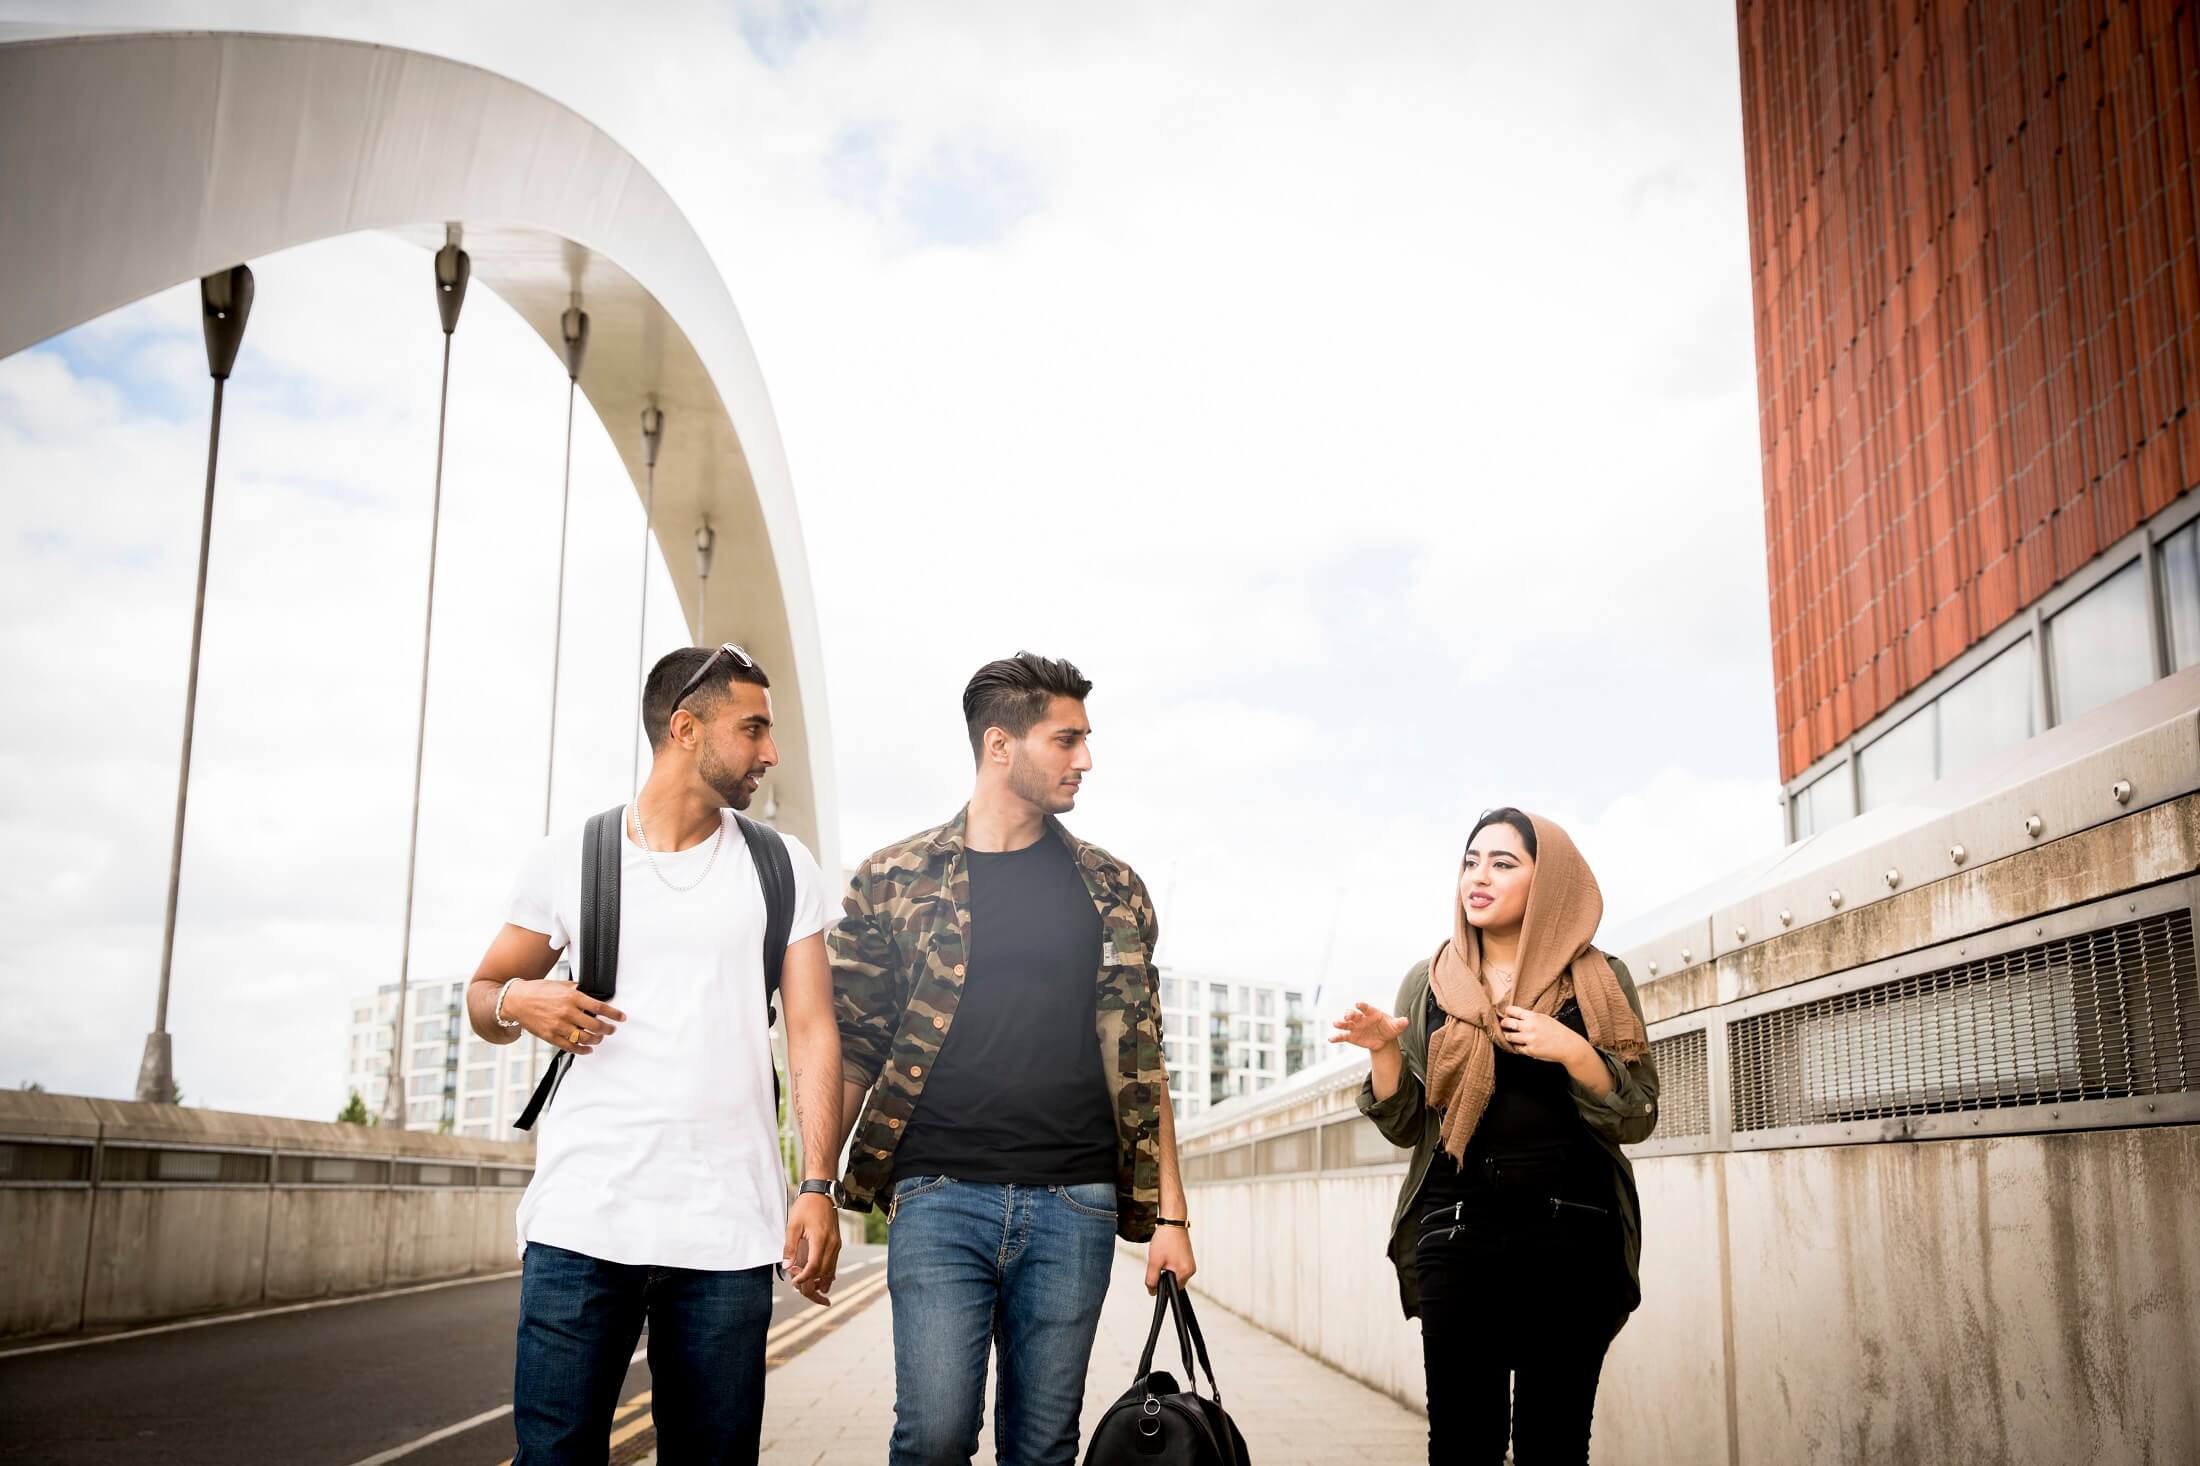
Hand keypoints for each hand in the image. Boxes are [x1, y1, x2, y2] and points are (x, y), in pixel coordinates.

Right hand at [509, 979, 624, 1056]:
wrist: (516, 1000)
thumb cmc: (538, 990)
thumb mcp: (561, 985)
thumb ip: (577, 990)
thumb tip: (592, 994)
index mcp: (572, 996)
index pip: (600, 1006)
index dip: (614, 1014)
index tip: (622, 1018)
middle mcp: (567, 1011)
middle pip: (595, 1025)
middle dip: (608, 1029)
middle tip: (611, 1029)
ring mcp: (558, 1026)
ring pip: (585, 1038)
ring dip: (597, 1040)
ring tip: (600, 1038)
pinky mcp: (551, 1037)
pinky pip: (571, 1047)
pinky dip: (583, 1050)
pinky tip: (588, 1049)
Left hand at [783, 1192, 840, 1306]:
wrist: (821, 1193)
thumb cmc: (806, 1207)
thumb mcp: (793, 1225)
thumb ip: (789, 1247)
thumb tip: (787, 1266)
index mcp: (820, 1240)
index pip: (814, 1267)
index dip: (804, 1278)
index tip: (794, 1281)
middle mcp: (832, 1244)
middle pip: (824, 1272)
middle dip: (813, 1283)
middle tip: (801, 1288)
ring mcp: (836, 1244)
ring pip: (831, 1270)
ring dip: (822, 1282)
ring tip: (815, 1292)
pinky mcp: (837, 1243)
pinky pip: (834, 1263)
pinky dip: (827, 1273)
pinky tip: (822, 1279)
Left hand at [1145, 1225, 1195, 1295]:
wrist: (1172, 1222)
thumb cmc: (1165, 1239)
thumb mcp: (1154, 1261)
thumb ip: (1152, 1280)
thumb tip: (1152, 1292)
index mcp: (1184, 1272)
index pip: (1171, 1291)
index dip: (1161, 1284)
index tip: (1156, 1272)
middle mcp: (1191, 1270)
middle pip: (1174, 1284)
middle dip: (1164, 1276)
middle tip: (1159, 1262)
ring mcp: (1190, 1265)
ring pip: (1175, 1276)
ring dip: (1167, 1270)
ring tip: (1163, 1256)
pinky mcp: (1188, 1259)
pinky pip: (1178, 1268)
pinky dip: (1170, 1265)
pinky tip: (1167, 1254)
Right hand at [1329, 1002, 1407, 1051]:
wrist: (1384, 1039)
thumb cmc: (1389, 1028)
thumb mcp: (1396, 1027)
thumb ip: (1400, 1023)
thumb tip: (1406, 1021)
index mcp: (1371, 1012)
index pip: (1365, 1007)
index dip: (1362, 1006)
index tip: (1358, 1004)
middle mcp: (1361, 1018)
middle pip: (1353, 1014)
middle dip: (1349, 1014)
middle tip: (1347, 1016)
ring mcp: (1355, 1027)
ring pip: (1345, 1024)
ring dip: (1340, 1023)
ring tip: (1336, 1023)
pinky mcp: (1351, 1036)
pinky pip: (1342, 1036)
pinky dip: (1336, 1037)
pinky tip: (1331, 1039)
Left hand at [1497, 1004, 1588, 1064]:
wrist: (1568, 1046)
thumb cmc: (1556, 1031)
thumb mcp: (1544, 1018)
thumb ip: (1529, 1017)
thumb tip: (1512, 1015)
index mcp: (1534, 1017)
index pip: (1512, 1010)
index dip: (1506, 1012)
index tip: (1507, 1015)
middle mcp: (1530, 1027)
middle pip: (1507, 1023)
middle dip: (1504, 1024)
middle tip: (1505, 1025)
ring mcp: (1530, 1039)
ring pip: (1508, 1036)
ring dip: (1508, 1036)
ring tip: (1511, 1036)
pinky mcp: (1531, 1051)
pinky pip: (1516, 1048)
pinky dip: (1516, 1046)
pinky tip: (1520, 1044)